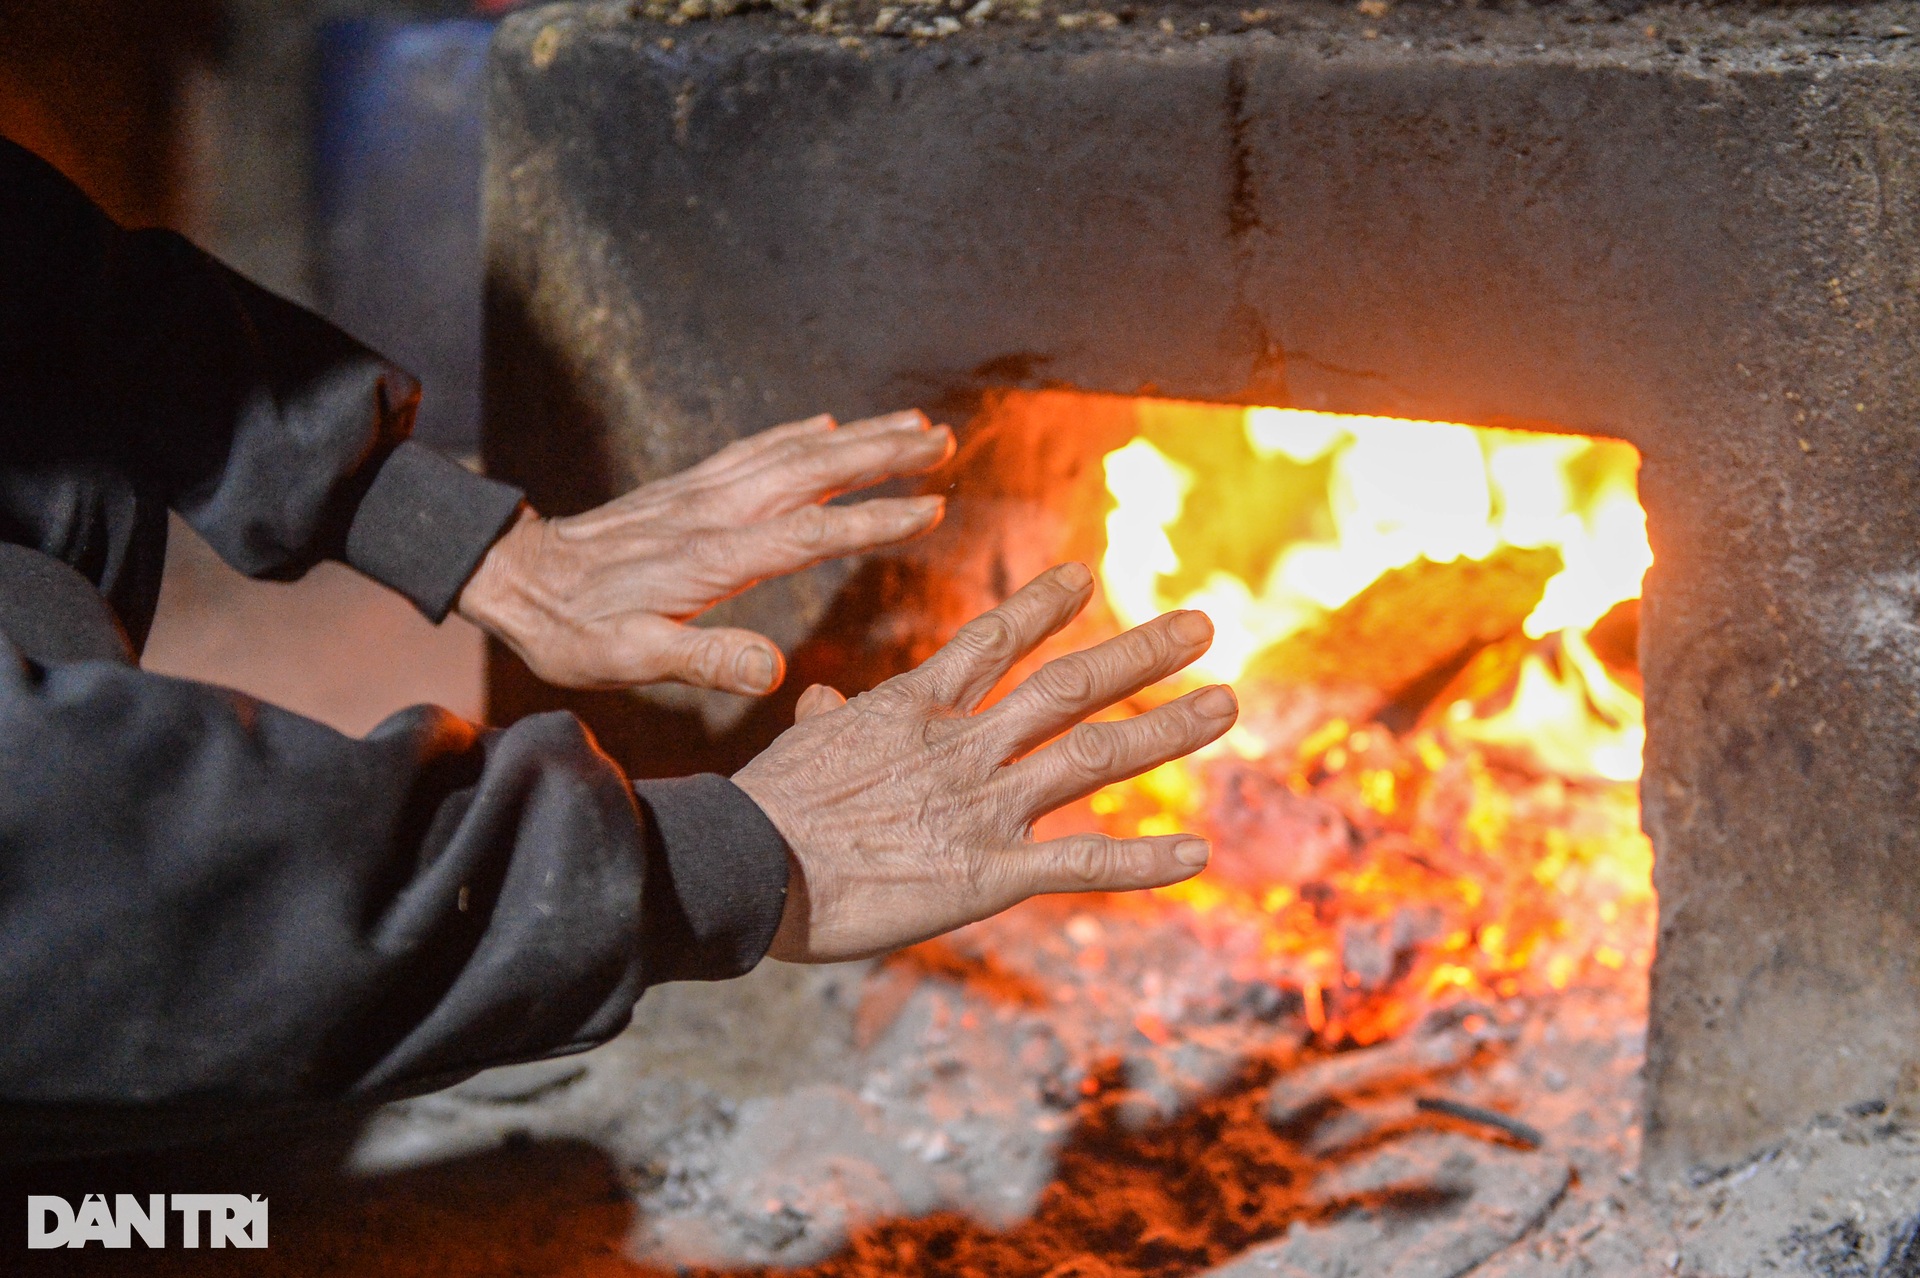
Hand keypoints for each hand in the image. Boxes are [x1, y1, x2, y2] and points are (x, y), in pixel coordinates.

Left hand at [458, 410, 954, 692]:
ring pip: (792, 453)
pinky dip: (797, 434)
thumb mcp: (629, 660)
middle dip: (884, 453)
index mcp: (711, 558)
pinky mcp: (685, 488)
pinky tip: (825, 425)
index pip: (810, 533)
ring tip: (913, 423)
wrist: (510, 575)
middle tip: (944, 439)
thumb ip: (702, 660)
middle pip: (814, 471)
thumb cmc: (569, 630)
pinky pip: (754, 450)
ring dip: (856, 436)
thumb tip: (773, 671)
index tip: (931, 509)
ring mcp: (701, 494)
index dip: (874, 521)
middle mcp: (714, 513)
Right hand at [733, 563, 1238, 962]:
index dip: (1045, 605)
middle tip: (1202, 624)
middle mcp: (964, 747)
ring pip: (1094, 756)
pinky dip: (1143, 859)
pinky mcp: (989, 874)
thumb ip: (831, 717)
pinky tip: (1196, 853)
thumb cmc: (766, 809)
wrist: (749, 867)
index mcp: (917, 709)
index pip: (994, 640)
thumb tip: (826, 696)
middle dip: (1139, 654)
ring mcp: (983, 807)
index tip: (1085, 575)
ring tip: (1225, 705)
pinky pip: (1082, 862)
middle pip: (1068, 686)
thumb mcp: (802, 745)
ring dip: (1165, 730)